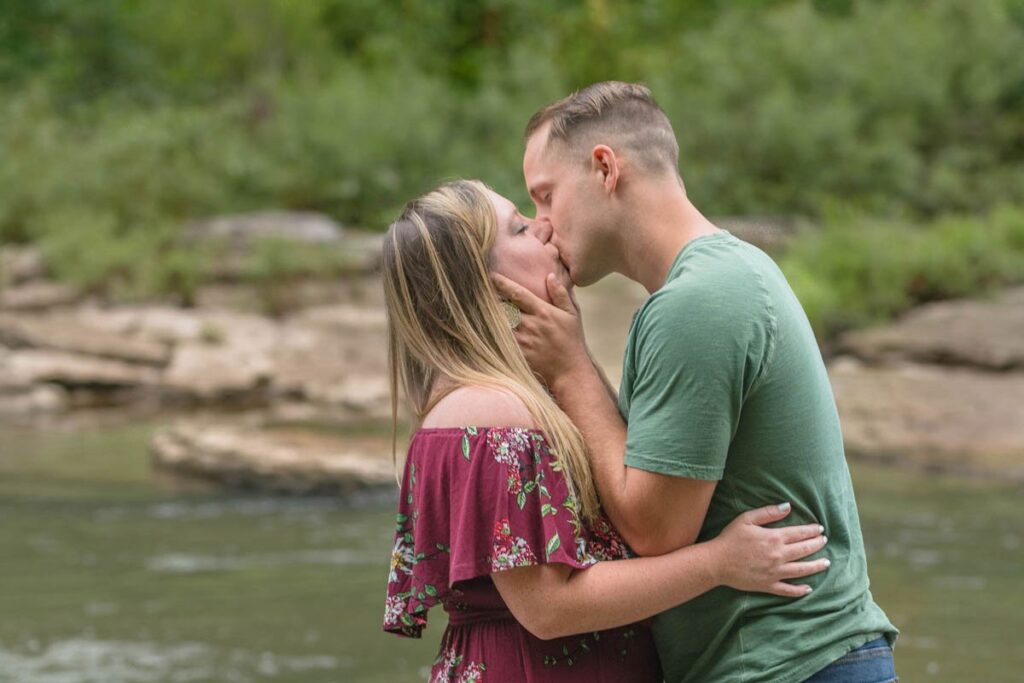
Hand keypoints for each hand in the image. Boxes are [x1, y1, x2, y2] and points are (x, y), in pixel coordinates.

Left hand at [491, 272, 590, 389]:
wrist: (570, 371)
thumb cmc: (570, 341)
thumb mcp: (571, 314)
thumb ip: (560, 294)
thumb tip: (549, 276)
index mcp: (542, 311)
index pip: (517, 293)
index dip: (502, 283)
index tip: (491, 276)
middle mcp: (530, 324)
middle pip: (502, 308)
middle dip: (491, 301)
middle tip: (480, 294)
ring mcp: (522, 340)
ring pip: (498, 324)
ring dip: (489, 318)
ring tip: (477, 312)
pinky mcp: (517, 354)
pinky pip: (499, 342)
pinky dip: (491, 336)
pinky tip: (484, 333)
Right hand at [708, 503, 828, 597]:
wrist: (716, 562)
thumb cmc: (730, 538)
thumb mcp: (746, 519)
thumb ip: (768, 512)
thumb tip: (788, 506)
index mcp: (774, 538)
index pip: (799, 533)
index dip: (812, 530)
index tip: (820, 528)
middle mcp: (778, 556)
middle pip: (804, 550)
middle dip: (817, 544)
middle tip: (824, 541)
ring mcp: (775, 572)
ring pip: (802, 570)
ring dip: (816, 566)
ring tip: (826, 563)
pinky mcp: (769, 585)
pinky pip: (788, 590)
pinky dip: (800, 590)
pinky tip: (808, 588)